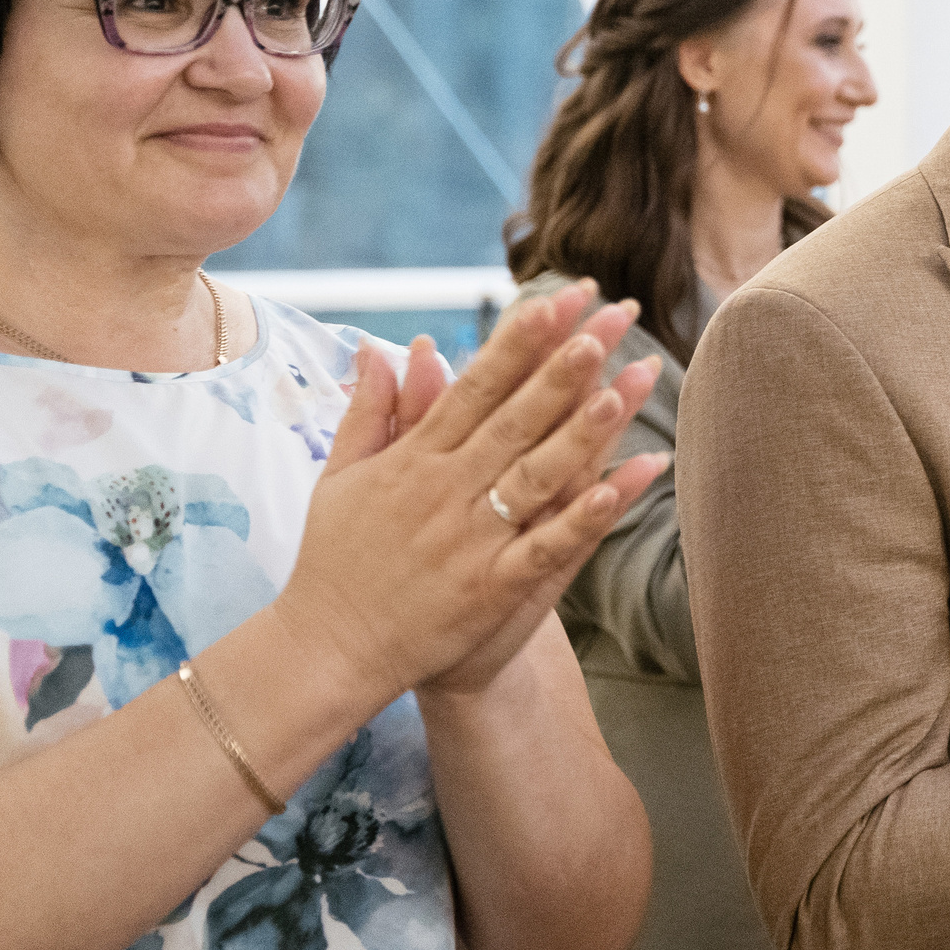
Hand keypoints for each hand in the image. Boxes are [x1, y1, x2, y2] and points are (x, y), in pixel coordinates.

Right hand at [274, 285, 665, 701]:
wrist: (325, 651)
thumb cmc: (335, 560)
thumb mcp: (341, 476)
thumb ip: (370, 411)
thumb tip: (380, 348)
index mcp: (414, 459)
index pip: (476, 384)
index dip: (520, 339)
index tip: (558, 298)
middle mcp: (443, 490)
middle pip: (514, 416)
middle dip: (564, 365)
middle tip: (609, 320)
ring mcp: (468, 539)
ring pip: (533, 473)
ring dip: (580, 431)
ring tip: (624, 387)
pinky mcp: (488, 588)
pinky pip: (543, 548)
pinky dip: (579, 519)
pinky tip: (615, 488)